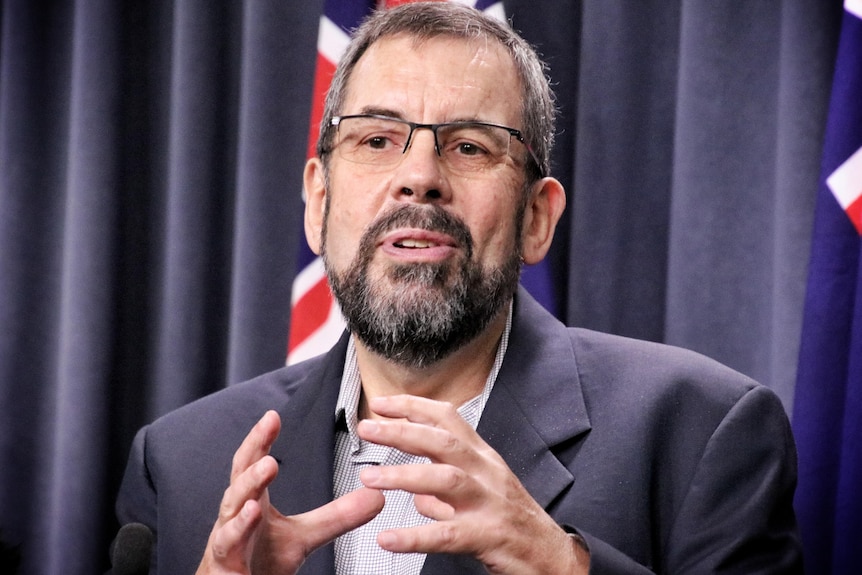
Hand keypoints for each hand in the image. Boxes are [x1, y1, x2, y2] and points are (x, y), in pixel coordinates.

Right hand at [196, 410, 384, 574]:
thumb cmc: (261, 559)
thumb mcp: (306, 535)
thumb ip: (337, 515)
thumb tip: (377, 496)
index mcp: (252, 501)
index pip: (253, 463)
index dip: (260, 440)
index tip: (273, 417)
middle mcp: (235, 517)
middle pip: (238, 487)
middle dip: (252, 473)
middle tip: (270, 460)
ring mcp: (226, 542)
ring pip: (230, 521)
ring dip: (243, 507)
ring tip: (258, 492)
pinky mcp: (224, 568)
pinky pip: (227, 552)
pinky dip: (236, 536)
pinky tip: (249, 521)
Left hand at [356, 395, 588, 574]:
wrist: (553, 557)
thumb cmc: (515, 523)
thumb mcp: (483, 494)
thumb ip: (447, 493)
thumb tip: (416, 496)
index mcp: (483, 458)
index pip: (448, 419)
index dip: (413, 407)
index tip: (381, 404)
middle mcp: (487, 473)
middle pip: (444, 441)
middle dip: (402, 431)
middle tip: (368, 429)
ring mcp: (489, 503)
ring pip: (446, 479)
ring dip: (404, 475)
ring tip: (369, 478)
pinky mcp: (489, 536)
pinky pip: (449, 535)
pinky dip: (416, 536)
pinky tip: (389, 539)